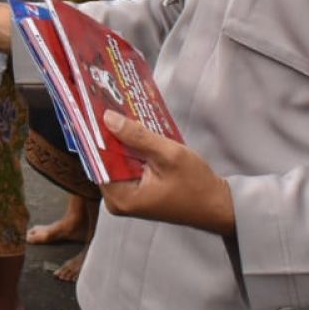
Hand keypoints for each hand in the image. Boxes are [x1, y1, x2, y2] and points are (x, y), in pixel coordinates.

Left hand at [98, 110, 234, 235]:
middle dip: (106, 133)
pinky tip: (130, 127)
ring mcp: (125, 197)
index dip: (94, 134)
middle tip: (102, 103)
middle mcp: (117, 200)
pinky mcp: (135, 192)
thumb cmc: (196, 184)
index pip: (96, 160)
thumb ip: (138, 137)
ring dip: (118, 138)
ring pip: (115, 160)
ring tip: (113, 109)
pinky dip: (129, 148)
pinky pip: (125, 165)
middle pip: (103, 160)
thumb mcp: (169, 155)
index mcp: (120, 197)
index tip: (90, 109)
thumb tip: (108, 118)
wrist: (217, 206)